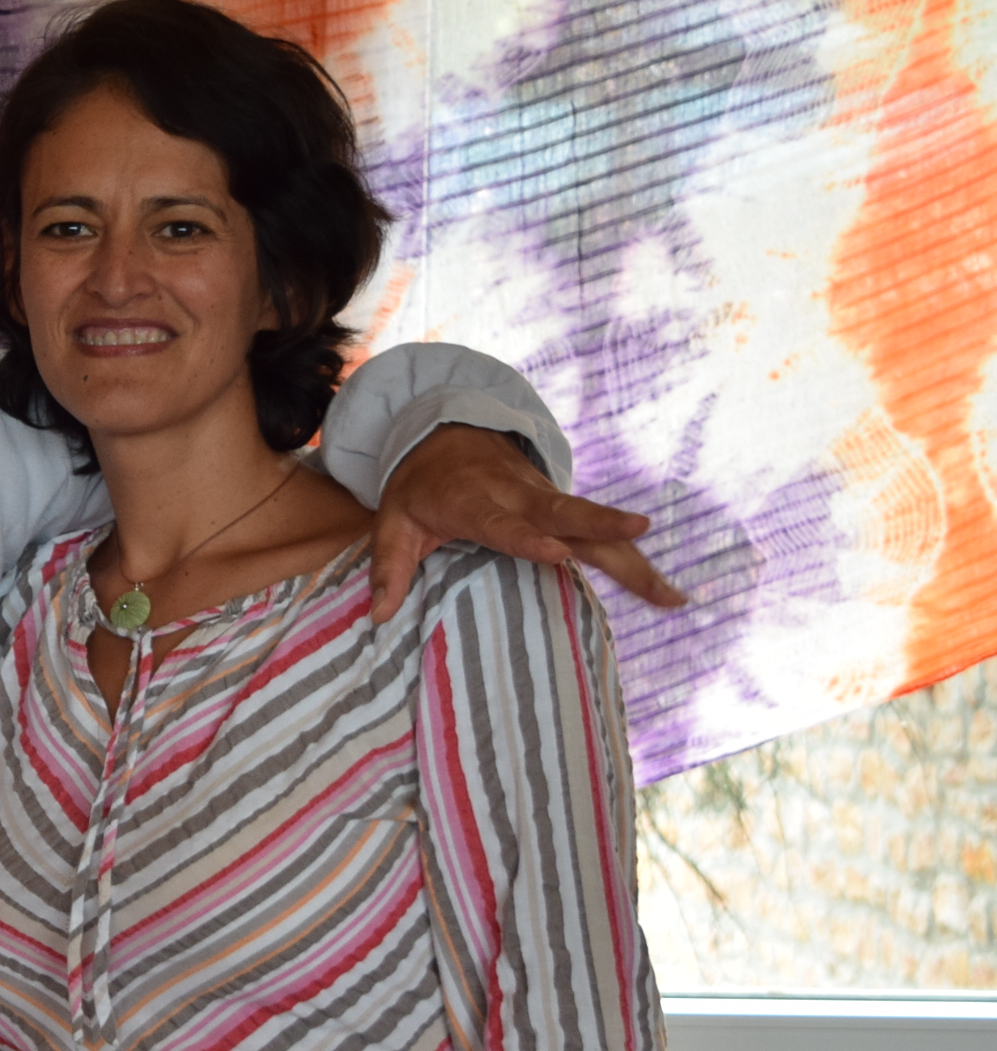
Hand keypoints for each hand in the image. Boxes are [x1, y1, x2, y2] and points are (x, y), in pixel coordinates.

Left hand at [370, 426, 685, 622]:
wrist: (446, 433)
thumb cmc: (419, 487)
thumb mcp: (392, 521)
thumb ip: (388, 567)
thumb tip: (378, 617)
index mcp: (473, 501)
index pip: (502, 522)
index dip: (528, 538)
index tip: (557, 554)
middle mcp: (517, 496)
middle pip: (565, 511)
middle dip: (603, 523)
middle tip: (640, 532)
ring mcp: (545, 499)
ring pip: (595, 528)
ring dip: (634, 557)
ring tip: (673, 595)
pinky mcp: (562, 508)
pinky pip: (600, 535)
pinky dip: (633, 558)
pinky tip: (666, 591)